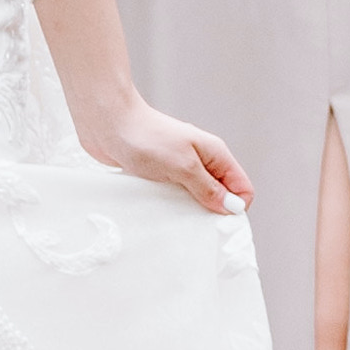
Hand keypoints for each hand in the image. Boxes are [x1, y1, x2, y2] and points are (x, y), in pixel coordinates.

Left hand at [76, 92, 250, 215]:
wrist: (107, 123)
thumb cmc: (145, 137)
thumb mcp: (183, 166)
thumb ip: (208, 188)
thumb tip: (231, 208)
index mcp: (215, 154)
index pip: (242, 187)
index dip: (236, 207)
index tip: (218, 223)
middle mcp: (201, 161)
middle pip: (221, 195)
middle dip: (213, 213)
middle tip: (196, 226)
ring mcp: (180, 167)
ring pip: (196, 197)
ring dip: (189, 211)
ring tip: (176, 219)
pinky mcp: (160, 174)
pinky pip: (174, 196)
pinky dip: (171, 206)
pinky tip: (161, 212)